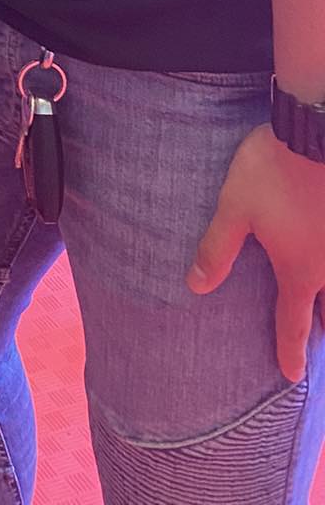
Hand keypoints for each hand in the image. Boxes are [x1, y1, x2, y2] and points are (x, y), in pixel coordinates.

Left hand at [188, 123, 324, 380]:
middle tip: (318, 342)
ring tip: (321, 302)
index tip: (292, 376)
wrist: (317, 130)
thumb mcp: (235, 208)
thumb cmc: (273, 170)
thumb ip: (218, 249)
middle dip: (324, 330)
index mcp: (300, 270)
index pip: (293, 321)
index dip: (291, 351)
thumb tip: (195, 286)